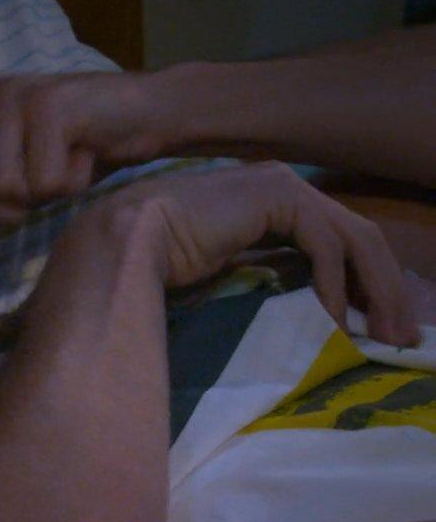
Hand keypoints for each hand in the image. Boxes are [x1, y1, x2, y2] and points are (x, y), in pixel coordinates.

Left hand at [0, 70, 166, 223]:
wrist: (144, 116)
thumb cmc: (68, 152)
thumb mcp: (2, 170)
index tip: (1, 190)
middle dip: (7, 206)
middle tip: (41, 178)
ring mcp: (10, 93)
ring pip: (2, 190)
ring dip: (41, 195)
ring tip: (62, 161)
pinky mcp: (49, 104)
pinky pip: (44, 183)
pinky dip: (72, 183)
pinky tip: (84, 153)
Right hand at [101, 162, 418, 344]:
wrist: (120, 247)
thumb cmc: (151, 269)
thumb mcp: (224, 276)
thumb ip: (261, 276)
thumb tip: (300, 311)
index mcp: (264, 204)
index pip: (332, 240)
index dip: (361, 283)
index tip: (372, 327)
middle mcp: (279, 187)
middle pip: (355, 237)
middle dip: (384, 288)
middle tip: (401, 335)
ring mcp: (281, 185)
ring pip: (354, 237)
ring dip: (376, 288)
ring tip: (384, 333)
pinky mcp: (279, 195)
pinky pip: (326, 242)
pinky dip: (335, 282)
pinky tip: (333, 317)